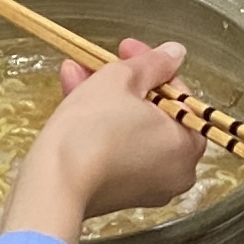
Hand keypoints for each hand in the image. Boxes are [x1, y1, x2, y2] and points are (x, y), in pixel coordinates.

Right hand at [0, 38, 199, 239]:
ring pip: (131, 131)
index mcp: (188, 144)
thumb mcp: (122, 80)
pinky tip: (74, 100)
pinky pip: (117, 152)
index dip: (150, 66)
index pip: (178, 93)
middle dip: (123, 82)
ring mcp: (148, 187)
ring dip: (105, 100)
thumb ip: (153, 63)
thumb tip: (175, 53)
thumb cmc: (93, 129)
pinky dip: (101, 128)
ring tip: (75, 73)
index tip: (125, 48)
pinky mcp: (119, 196)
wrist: (55, 184)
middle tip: (100, 61)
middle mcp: (177, 171)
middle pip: (153, 113)